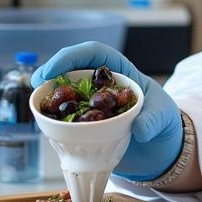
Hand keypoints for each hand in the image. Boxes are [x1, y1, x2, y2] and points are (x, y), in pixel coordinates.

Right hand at [32, 41, 183, 180]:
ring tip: (38, 106)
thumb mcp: (163, 115)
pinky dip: (53, 122)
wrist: (161, 149)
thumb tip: (140, 129)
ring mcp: (90, 106)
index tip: (55, 68)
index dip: (73, 56)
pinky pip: (64, 121)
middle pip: (72, 70)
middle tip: (38, 84)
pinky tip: (45, 127)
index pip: (94, 53)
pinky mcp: (85, 127)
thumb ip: (153, 120)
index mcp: (120, 71)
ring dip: (48, 97)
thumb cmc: (164, 121)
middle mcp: (101, 85)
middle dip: (52, 72)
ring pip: (64, 95)